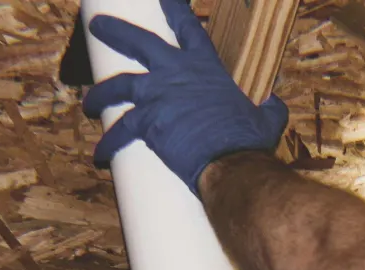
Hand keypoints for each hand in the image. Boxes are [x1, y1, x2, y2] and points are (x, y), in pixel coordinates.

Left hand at [83, 0, 287, 195]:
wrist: (232, 160)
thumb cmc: (249, 140)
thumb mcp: (267, 119)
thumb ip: (269, 108)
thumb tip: (275, 103)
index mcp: (204, 66)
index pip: (188, 27)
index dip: (175, 8)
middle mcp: (176, 73)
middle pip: (139, 42)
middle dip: (115, 31)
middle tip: (96, 25)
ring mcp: (157, 95)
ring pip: (117, 85)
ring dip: (99, 94)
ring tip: (89, 103)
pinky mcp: (146, 122)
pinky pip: (120, 130)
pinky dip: (108, 143)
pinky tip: (99, 155)